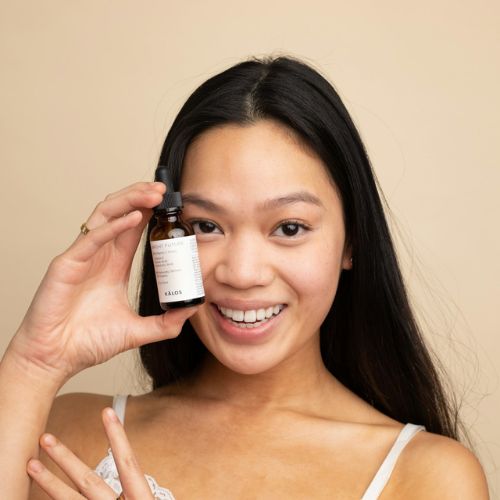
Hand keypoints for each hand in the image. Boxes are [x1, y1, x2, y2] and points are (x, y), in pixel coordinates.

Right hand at [8, 182, 198, 381]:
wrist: (56, 358)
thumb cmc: (88, 342)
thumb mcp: (136, 330)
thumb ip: (165, 323)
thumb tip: (193, 311)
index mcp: (113, 264)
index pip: (133, 226)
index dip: (149, 210)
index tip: (170, 202)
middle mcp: (98, 254)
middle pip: (119, 212)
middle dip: (141, 196)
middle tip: (163, 191)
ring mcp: (82, 256)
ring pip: (105, 215)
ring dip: (129, 200)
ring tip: (152, 194)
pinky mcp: (67, 264)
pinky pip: (92, 238)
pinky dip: (114, 226)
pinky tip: (134, 218)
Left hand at [27, 407, 153, 498]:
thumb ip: (137, 492)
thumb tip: (128, 477)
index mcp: (141, 499)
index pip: (128, 462)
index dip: (117, 436)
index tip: (107, 411)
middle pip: (88, 481)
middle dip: (65, 458)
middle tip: (46, 437)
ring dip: (49, 482)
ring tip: (31, 465)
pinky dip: (54, 499)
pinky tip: (39, 492)